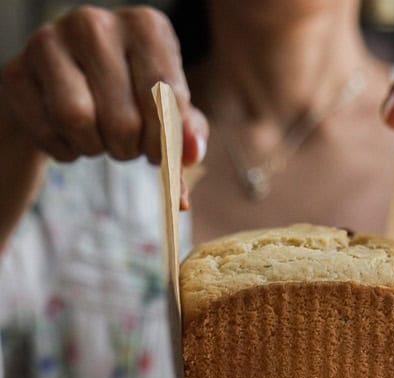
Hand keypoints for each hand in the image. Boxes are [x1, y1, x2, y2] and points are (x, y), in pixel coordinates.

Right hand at [0, 5, 207, 166]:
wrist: (64, 96)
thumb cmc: (129, 102)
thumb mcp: (167, 115)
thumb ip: (187, 134)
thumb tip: (192, 153)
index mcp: (146, 26)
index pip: (165, 100)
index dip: (164, 142)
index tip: (160, 152)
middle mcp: (96, 23)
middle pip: (123, 120)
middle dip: (129, 149)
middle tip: (126, 144)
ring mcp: (50, 41)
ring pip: (79, 121)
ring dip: (95, 149)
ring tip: (99, 139)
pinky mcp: (17, 71)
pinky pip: (49, 133)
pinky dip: (65, 151)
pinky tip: (69, 134)